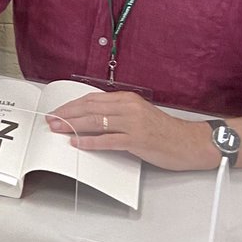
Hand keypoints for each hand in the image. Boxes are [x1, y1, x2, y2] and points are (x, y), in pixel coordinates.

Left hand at [46, 91, 215, 170]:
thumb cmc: (165, 131)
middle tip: (50, 120)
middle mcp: (129, 107)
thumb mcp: (139, 114)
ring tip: (58, 129)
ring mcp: (133, 123)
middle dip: (66, 114)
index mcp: (127, 99)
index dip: (71, 105)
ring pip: (96, 121)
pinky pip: (108, 140)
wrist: (191, 143)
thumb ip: (117, 113)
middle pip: (89, 108)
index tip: (57, 111)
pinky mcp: (137, 140)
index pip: (91, 99)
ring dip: (73, 125)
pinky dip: (90, 141)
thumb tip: (91, 117)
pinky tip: (77, 142)